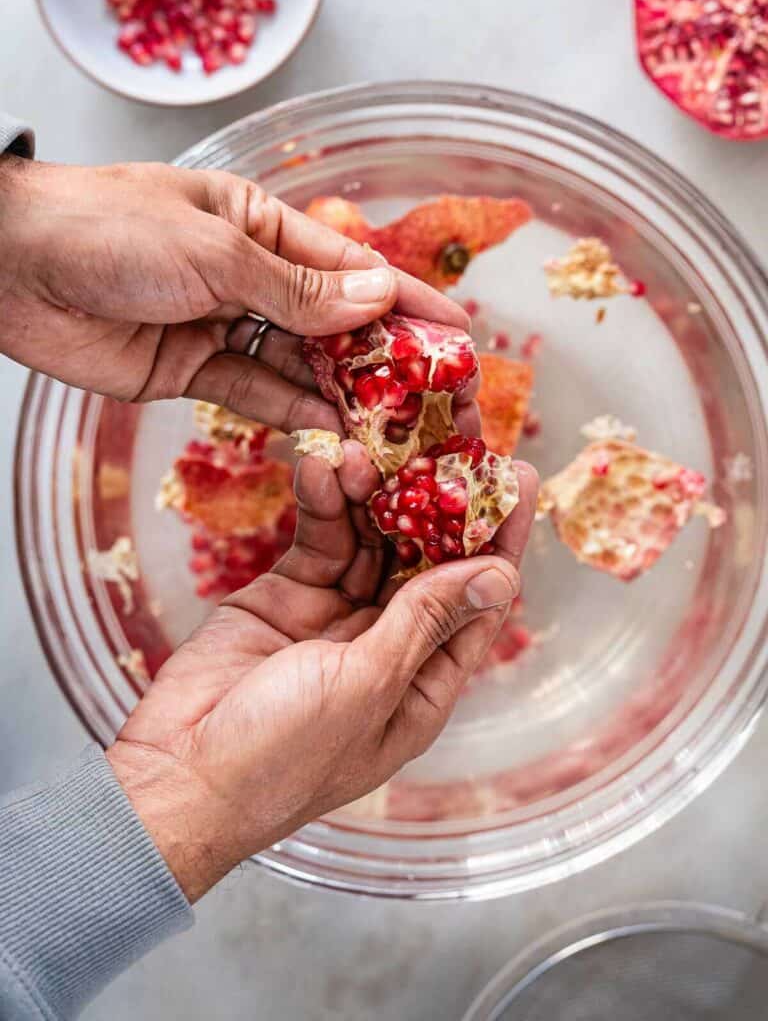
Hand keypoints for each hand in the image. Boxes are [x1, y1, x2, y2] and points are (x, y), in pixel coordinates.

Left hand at [0, 156, 470, 434]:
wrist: (11, 269)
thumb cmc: (112, 232)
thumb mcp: (215, 254)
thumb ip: (295, 290)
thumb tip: (375, 304)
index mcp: (261, 228)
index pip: (350, 270)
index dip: (407, 304)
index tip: (457, 335)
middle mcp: (250, 278)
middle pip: (332, 324)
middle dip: (381, 360)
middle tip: (430, 401)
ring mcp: (223, 326)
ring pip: (298, 365)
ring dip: (341, 394)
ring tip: (388, 429)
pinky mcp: (192, 371)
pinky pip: (254, 392)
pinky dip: (289, 412)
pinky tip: (328, 432)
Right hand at [107, 447, 537, 901]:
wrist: (178, 773)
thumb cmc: (283, 754)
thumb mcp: (366, 684)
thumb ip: (424, 621)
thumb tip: (498, 575)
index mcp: (422, 686)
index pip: (476, 602)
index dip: (499, 541)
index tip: (518, 480)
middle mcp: (387, 648)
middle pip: (426, 562)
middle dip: (436, 503)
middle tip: (447, 440)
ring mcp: (335, 618)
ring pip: (370, 542)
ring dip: (372, 495)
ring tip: (365, 450)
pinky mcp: (287, 595)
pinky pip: (318, 540)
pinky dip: (322, 503)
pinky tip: (322, 466)